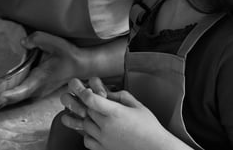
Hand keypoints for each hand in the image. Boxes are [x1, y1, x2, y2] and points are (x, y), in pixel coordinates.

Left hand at [0, 31, 83, 105]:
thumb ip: (38, 39)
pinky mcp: (37, 90)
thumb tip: (23, 42)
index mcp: (40, 78)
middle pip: (16, 97)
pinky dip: (12, 91)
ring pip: (18, 97)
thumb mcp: (56, 42)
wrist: (80, 66)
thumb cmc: (68, 55)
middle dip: (1, 96)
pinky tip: (3, 86)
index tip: (0, 97)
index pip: (24, 90)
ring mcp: (38, 92)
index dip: (12, 95)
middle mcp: (38, 89)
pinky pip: (21, 93)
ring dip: (6, 94)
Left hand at [65, 78, 186, 149]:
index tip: (80, 87)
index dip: (83, 92)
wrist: (155, 149)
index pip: (91, 100)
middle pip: (85, 111)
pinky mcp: (104, 149)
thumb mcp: (137, 105)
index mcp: (115, 112)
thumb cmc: (149, 127)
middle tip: (77, 97)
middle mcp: (107, 126)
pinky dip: (86, 134)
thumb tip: (108, 92)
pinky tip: (91, 129)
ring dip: (83, 118)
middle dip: (81, 103)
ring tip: (81, 112)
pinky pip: (87, 141)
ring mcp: (104, 139)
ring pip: (84, 125)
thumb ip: (121, 96)